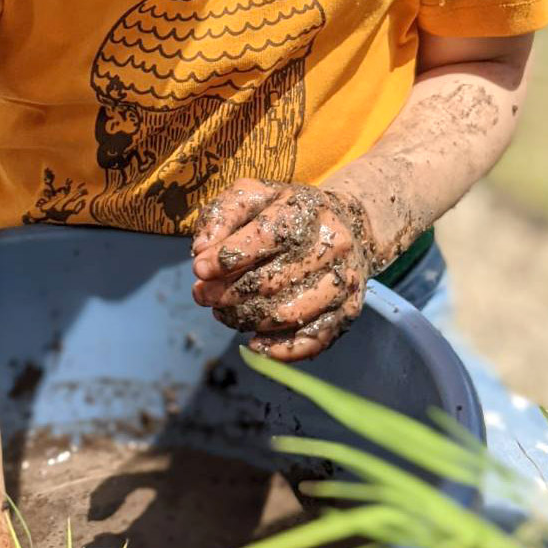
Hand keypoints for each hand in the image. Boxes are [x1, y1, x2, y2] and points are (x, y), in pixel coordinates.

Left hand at [191, 179, 375, 361]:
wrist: (347, 225)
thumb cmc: (286, 213)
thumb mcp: (253, 197)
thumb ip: (222, 215)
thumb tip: (201, 250)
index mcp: (307, 209)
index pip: (265, 237)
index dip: (227, 258)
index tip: (199, 269)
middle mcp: (333, 245)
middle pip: (271, 282)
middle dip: (226, 294)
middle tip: (201, 295)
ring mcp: (343, 281)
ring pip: (286, 315)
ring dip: (245, 320)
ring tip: (223, 313)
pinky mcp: (348, 311)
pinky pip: (311, 341)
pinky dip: (278, 350)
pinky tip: (254, 343)